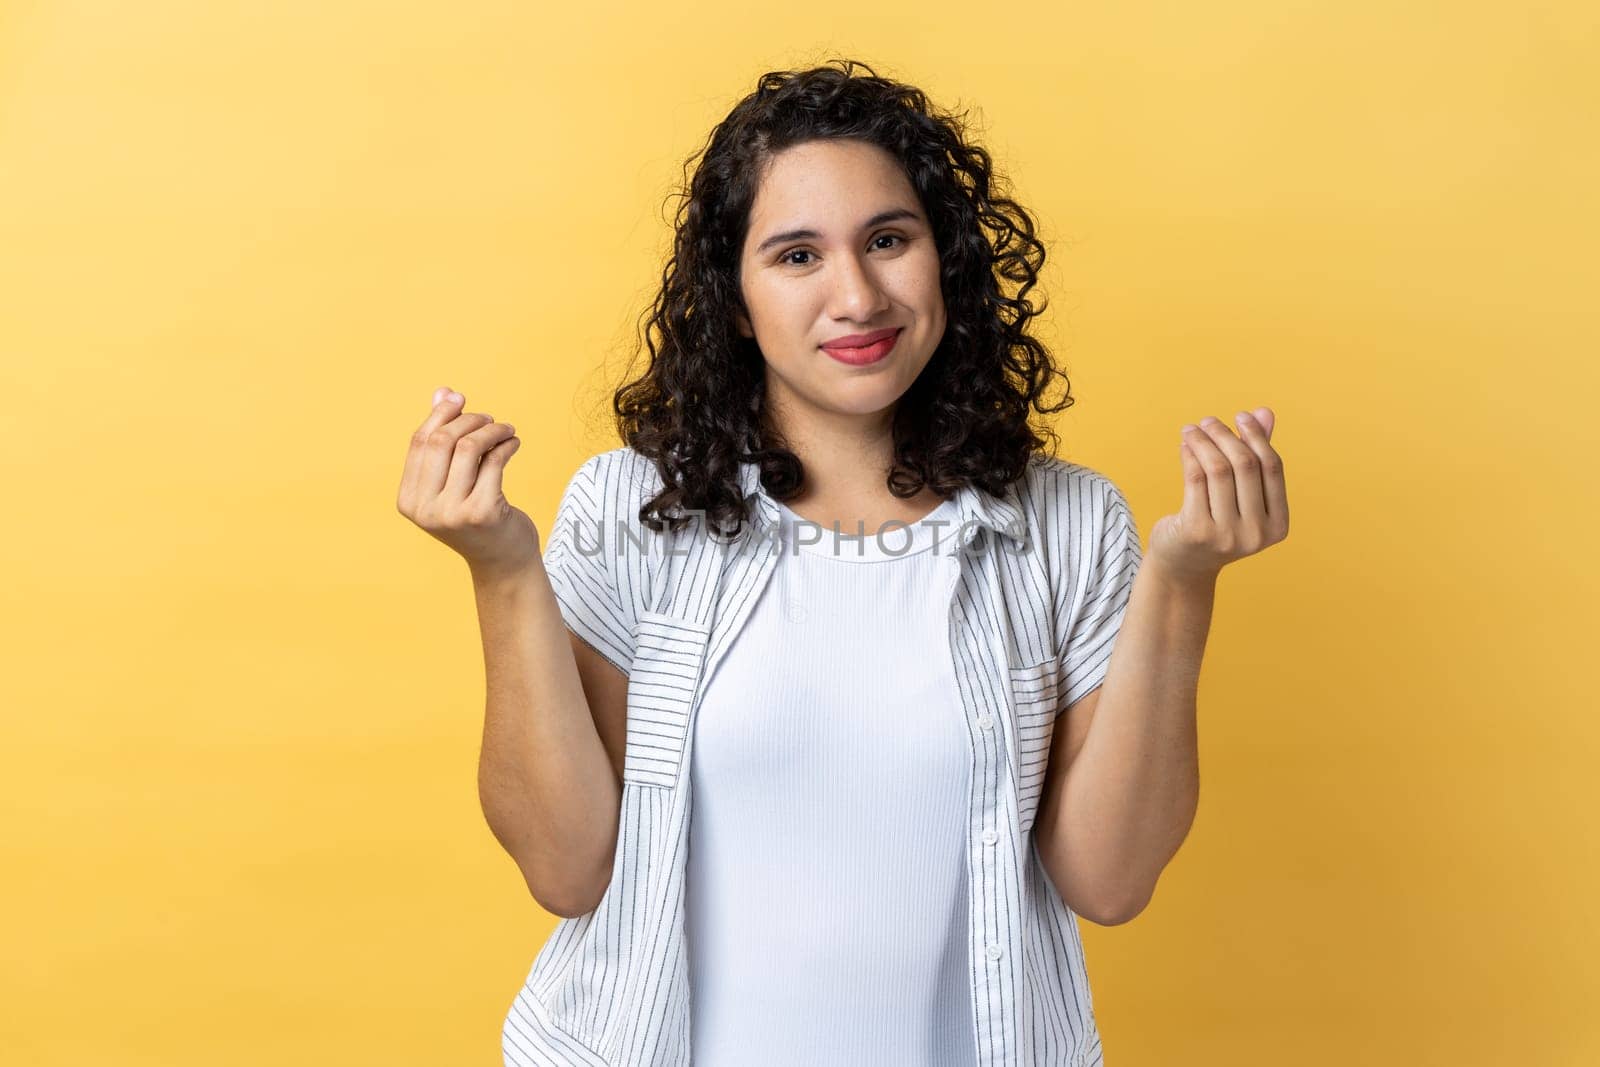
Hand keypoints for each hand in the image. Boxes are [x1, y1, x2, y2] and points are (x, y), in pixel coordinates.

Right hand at [395, 386, 537, 579]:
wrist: (502, 561)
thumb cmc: (475, 515)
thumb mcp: (453, 480)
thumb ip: (443, 438)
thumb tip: (442, 391)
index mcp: (408, 500)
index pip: (419, 442)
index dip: (441, 414)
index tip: (462, 400)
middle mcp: (425, 509)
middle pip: (442, 441)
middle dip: (469, 420)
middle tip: (490, 420)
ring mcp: (452, 513)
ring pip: (470, 447)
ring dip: (492, 430)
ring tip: (506, 430)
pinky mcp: (483, 512)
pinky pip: (494, 461)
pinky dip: (506, 445)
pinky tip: (513, 444)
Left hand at [1147, 406, 1288, 583]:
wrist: (1184, 564)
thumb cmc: (1218, 522)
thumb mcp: (1242, 495)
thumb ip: (1256, 456)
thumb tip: (1265, 412)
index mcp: (1278, 525)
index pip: (1272, 468)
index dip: (1257, 437)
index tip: (1241, 416)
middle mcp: (1256, 534)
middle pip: (1245, 466)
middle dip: (1226, 436)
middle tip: (1208, 421)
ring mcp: (1227, 535)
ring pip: (1218, 470)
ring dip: (1203, 442)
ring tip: (1192, 430)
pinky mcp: (1196, 531)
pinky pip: (1195, 479)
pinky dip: (1190, 456)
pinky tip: (1185, 446)